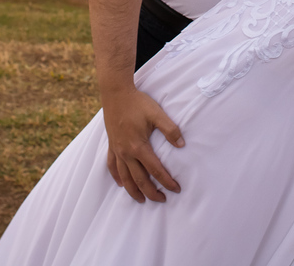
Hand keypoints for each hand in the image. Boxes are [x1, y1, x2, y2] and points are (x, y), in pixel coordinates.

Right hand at [101, 87, 183, 202]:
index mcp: (139, 146)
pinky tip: (121, 184)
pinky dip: (117, 177)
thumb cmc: (137, 103)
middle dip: (151, 192)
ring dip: (133, 191)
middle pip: (139, 179)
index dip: (167, 181)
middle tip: (162, 200)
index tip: (176, 189)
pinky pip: (112, 166)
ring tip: (142, 200)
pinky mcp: (111, 145)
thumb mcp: (157, 113)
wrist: (115, 93)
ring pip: (125, 177)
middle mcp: (126, 152)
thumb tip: (182, 145)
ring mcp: (117, 150)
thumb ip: (170, 130)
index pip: (156, 170)